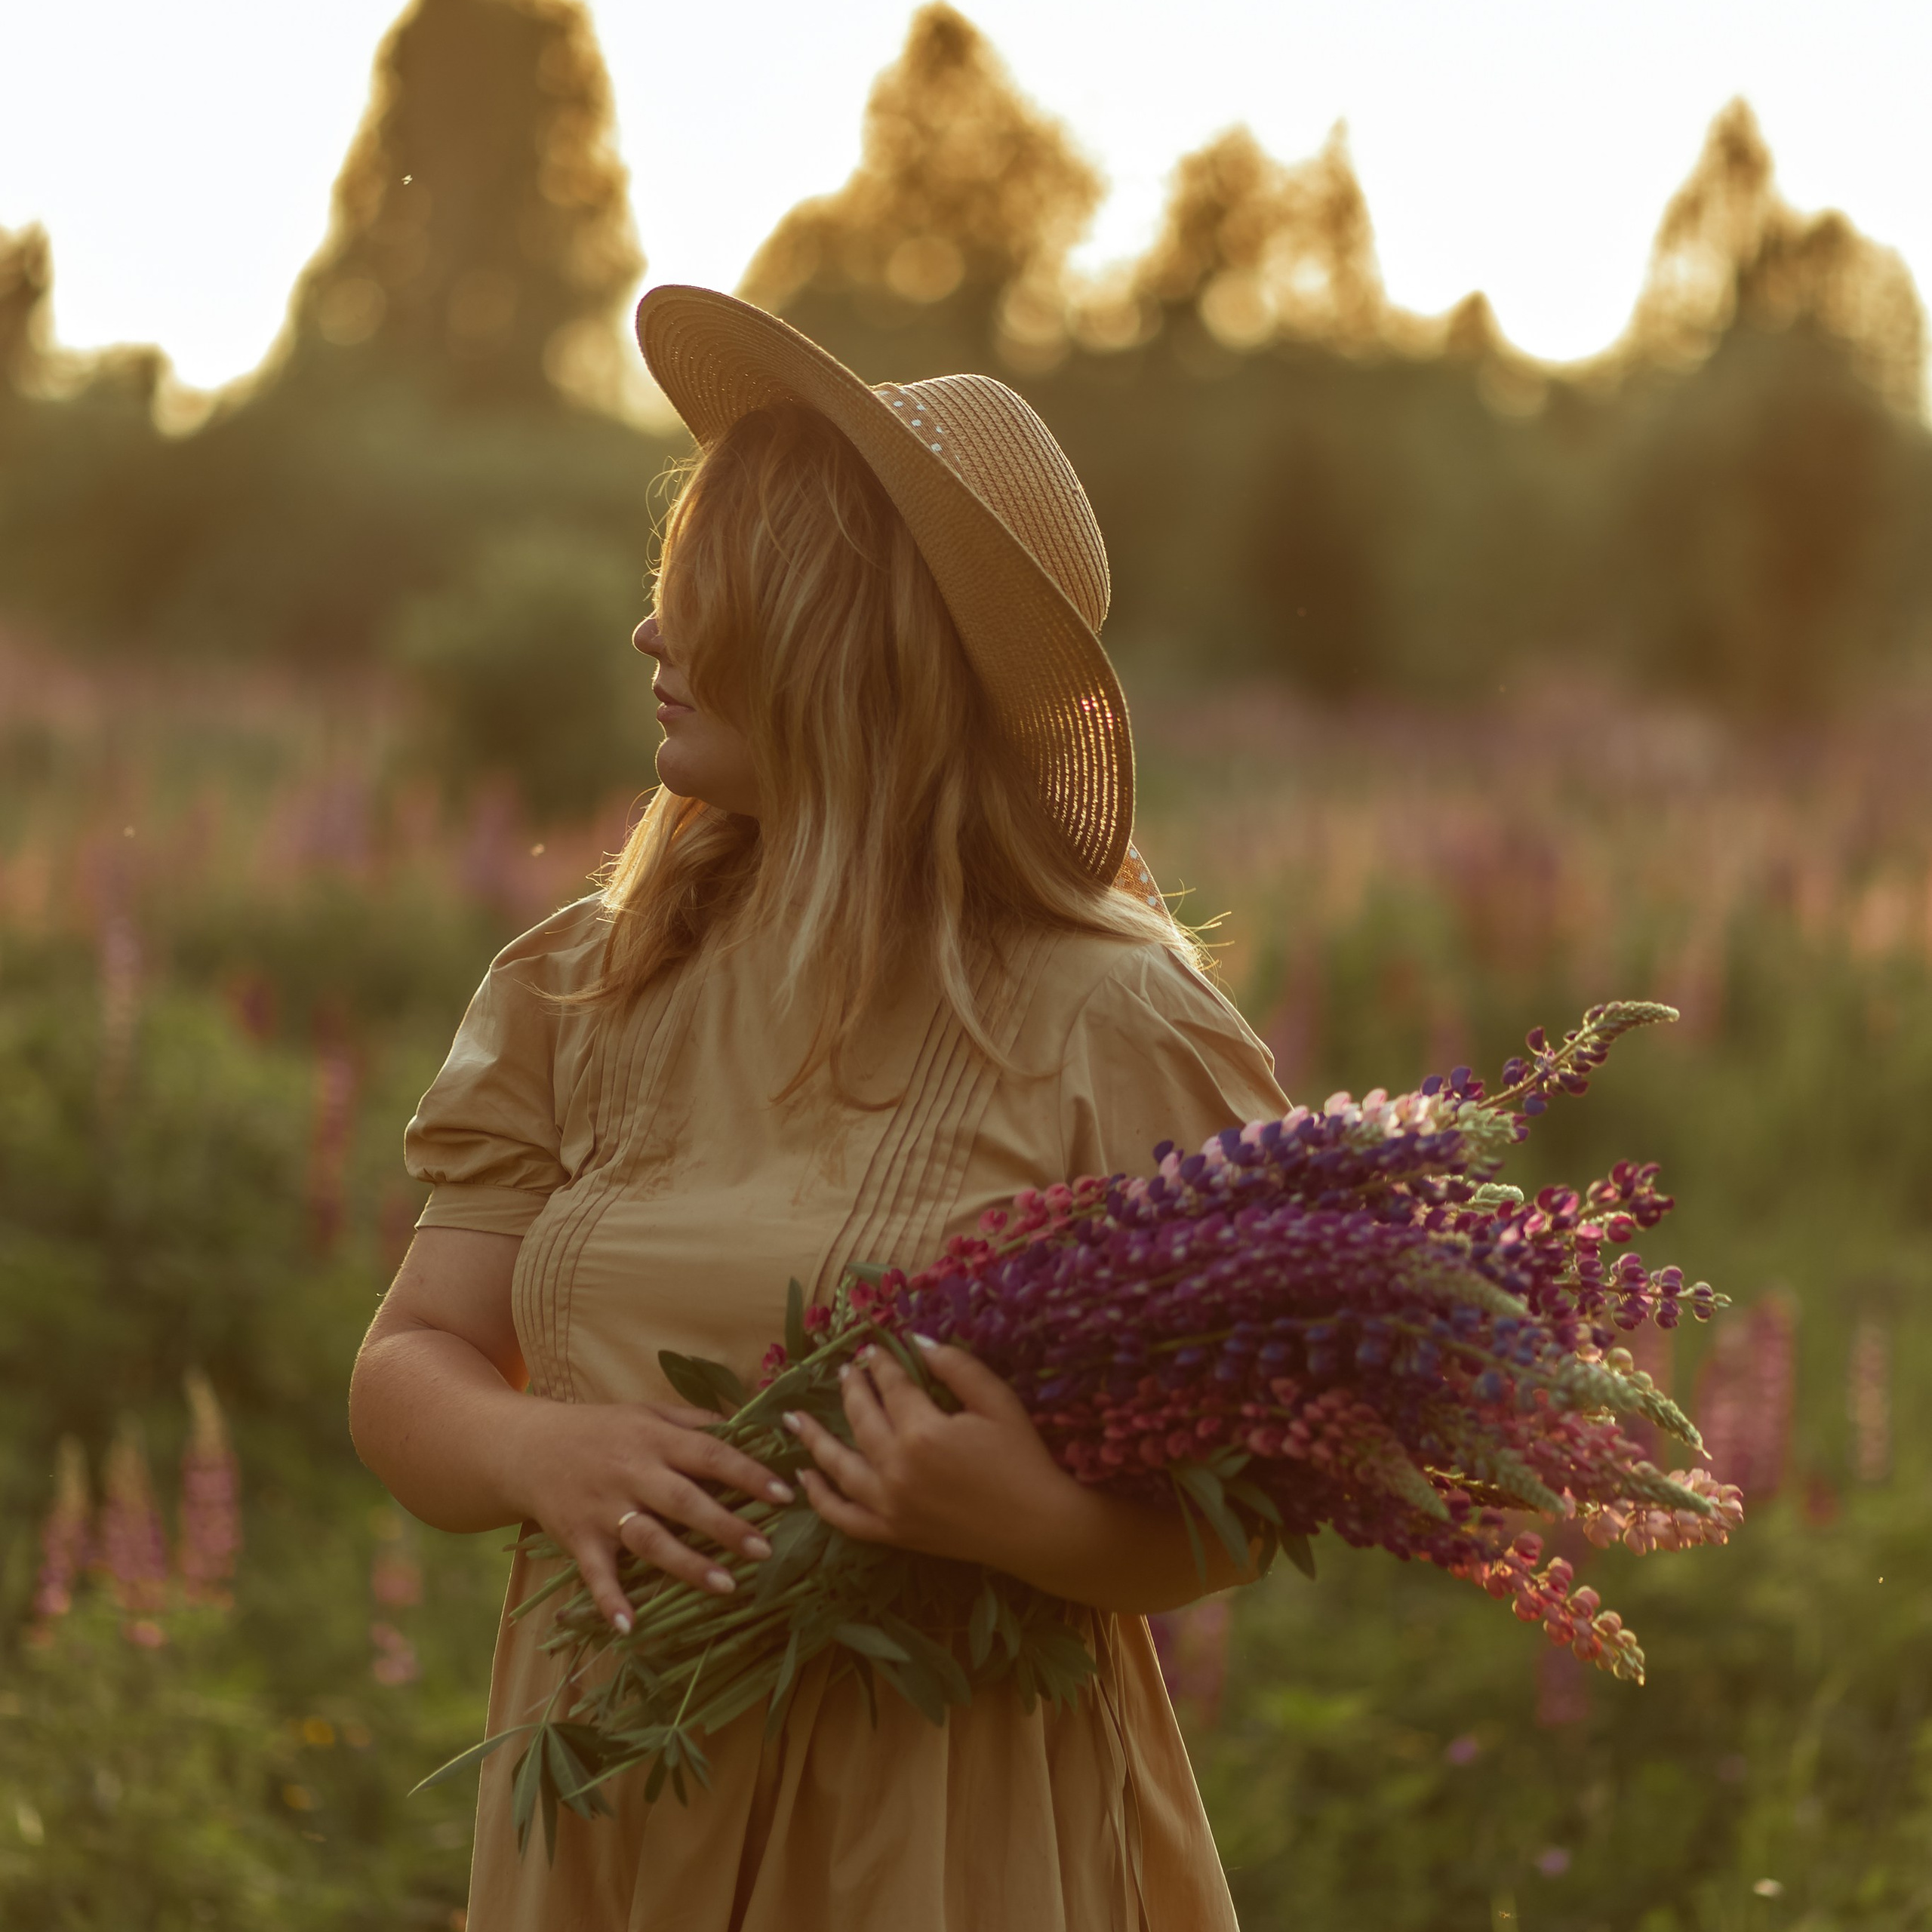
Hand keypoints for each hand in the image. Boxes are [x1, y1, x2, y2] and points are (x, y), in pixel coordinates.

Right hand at [504, 1398, 795, 1631]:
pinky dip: (610, 1599)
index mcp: (655, 1439)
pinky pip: (596, 1573)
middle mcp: (633, 1473)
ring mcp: (604, 1508)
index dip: (748, 1473)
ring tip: (727, 1587)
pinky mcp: (579, 1537)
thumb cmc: (600, 1430)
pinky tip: (630, 1626)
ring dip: (687, 1565)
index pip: (710, 1454)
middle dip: (726, 1525)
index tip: (785, 1493)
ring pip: (650, 1538)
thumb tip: (748, 1426)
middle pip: (685, 1500)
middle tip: (765, 1548)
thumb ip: (695, 1421)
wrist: (528, 1447)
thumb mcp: (647, 1412)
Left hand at [784, 1340, 1078, 1577]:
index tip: (872, 1349)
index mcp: (923, 1432)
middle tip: (845, 1370)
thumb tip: (917, 1340)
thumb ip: (956, 1367)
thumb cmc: (1023, 1459)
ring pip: (839, 1466)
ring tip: (795, 1418)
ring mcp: (890, 1505)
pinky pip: (844, 1518)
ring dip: (815, 1439)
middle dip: (852, 1389)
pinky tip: (805, 1479)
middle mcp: (897, 1468)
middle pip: (861, 1419)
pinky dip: (821, 1499)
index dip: (880, 1364)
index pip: (891, 1387)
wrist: (1037, 1528)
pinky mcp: (893, 1533)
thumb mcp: (997, 1402)